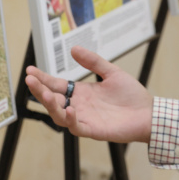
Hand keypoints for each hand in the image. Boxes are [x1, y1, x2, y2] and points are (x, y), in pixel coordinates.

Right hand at [25, 46, 152, 143]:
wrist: (148, 113)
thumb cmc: (131, 95)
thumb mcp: (111, 72)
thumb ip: (93, 62)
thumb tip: (74, 49)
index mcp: (81, 92)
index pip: (56, 85)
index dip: (42, 78)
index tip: (30, 70)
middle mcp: (79, 106)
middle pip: (53, 100)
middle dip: (40, 90)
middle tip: (30, 80)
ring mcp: (84, 119)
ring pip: (59, 115)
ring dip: (51, 105)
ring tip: (46, 94)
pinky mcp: (93, 130)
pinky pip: (76, 127)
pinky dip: (70, 119)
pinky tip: (69, 108)